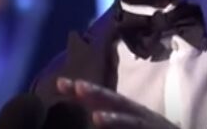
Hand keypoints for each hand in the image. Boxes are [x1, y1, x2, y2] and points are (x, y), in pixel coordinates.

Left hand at [57, 77, 179, 128]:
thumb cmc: (147, 127)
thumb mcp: (126, 119)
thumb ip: (109, 115)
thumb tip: (85, 114)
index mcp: (124, 109)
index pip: (100, 96)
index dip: (80, 89)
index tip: (59, 83)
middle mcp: (135, 113)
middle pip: (114, 100)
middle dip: (96, 93)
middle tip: (77, 86)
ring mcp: (146, 123)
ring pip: (130, 121)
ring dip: (114, 120)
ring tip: (97, 117)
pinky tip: (107, 127)